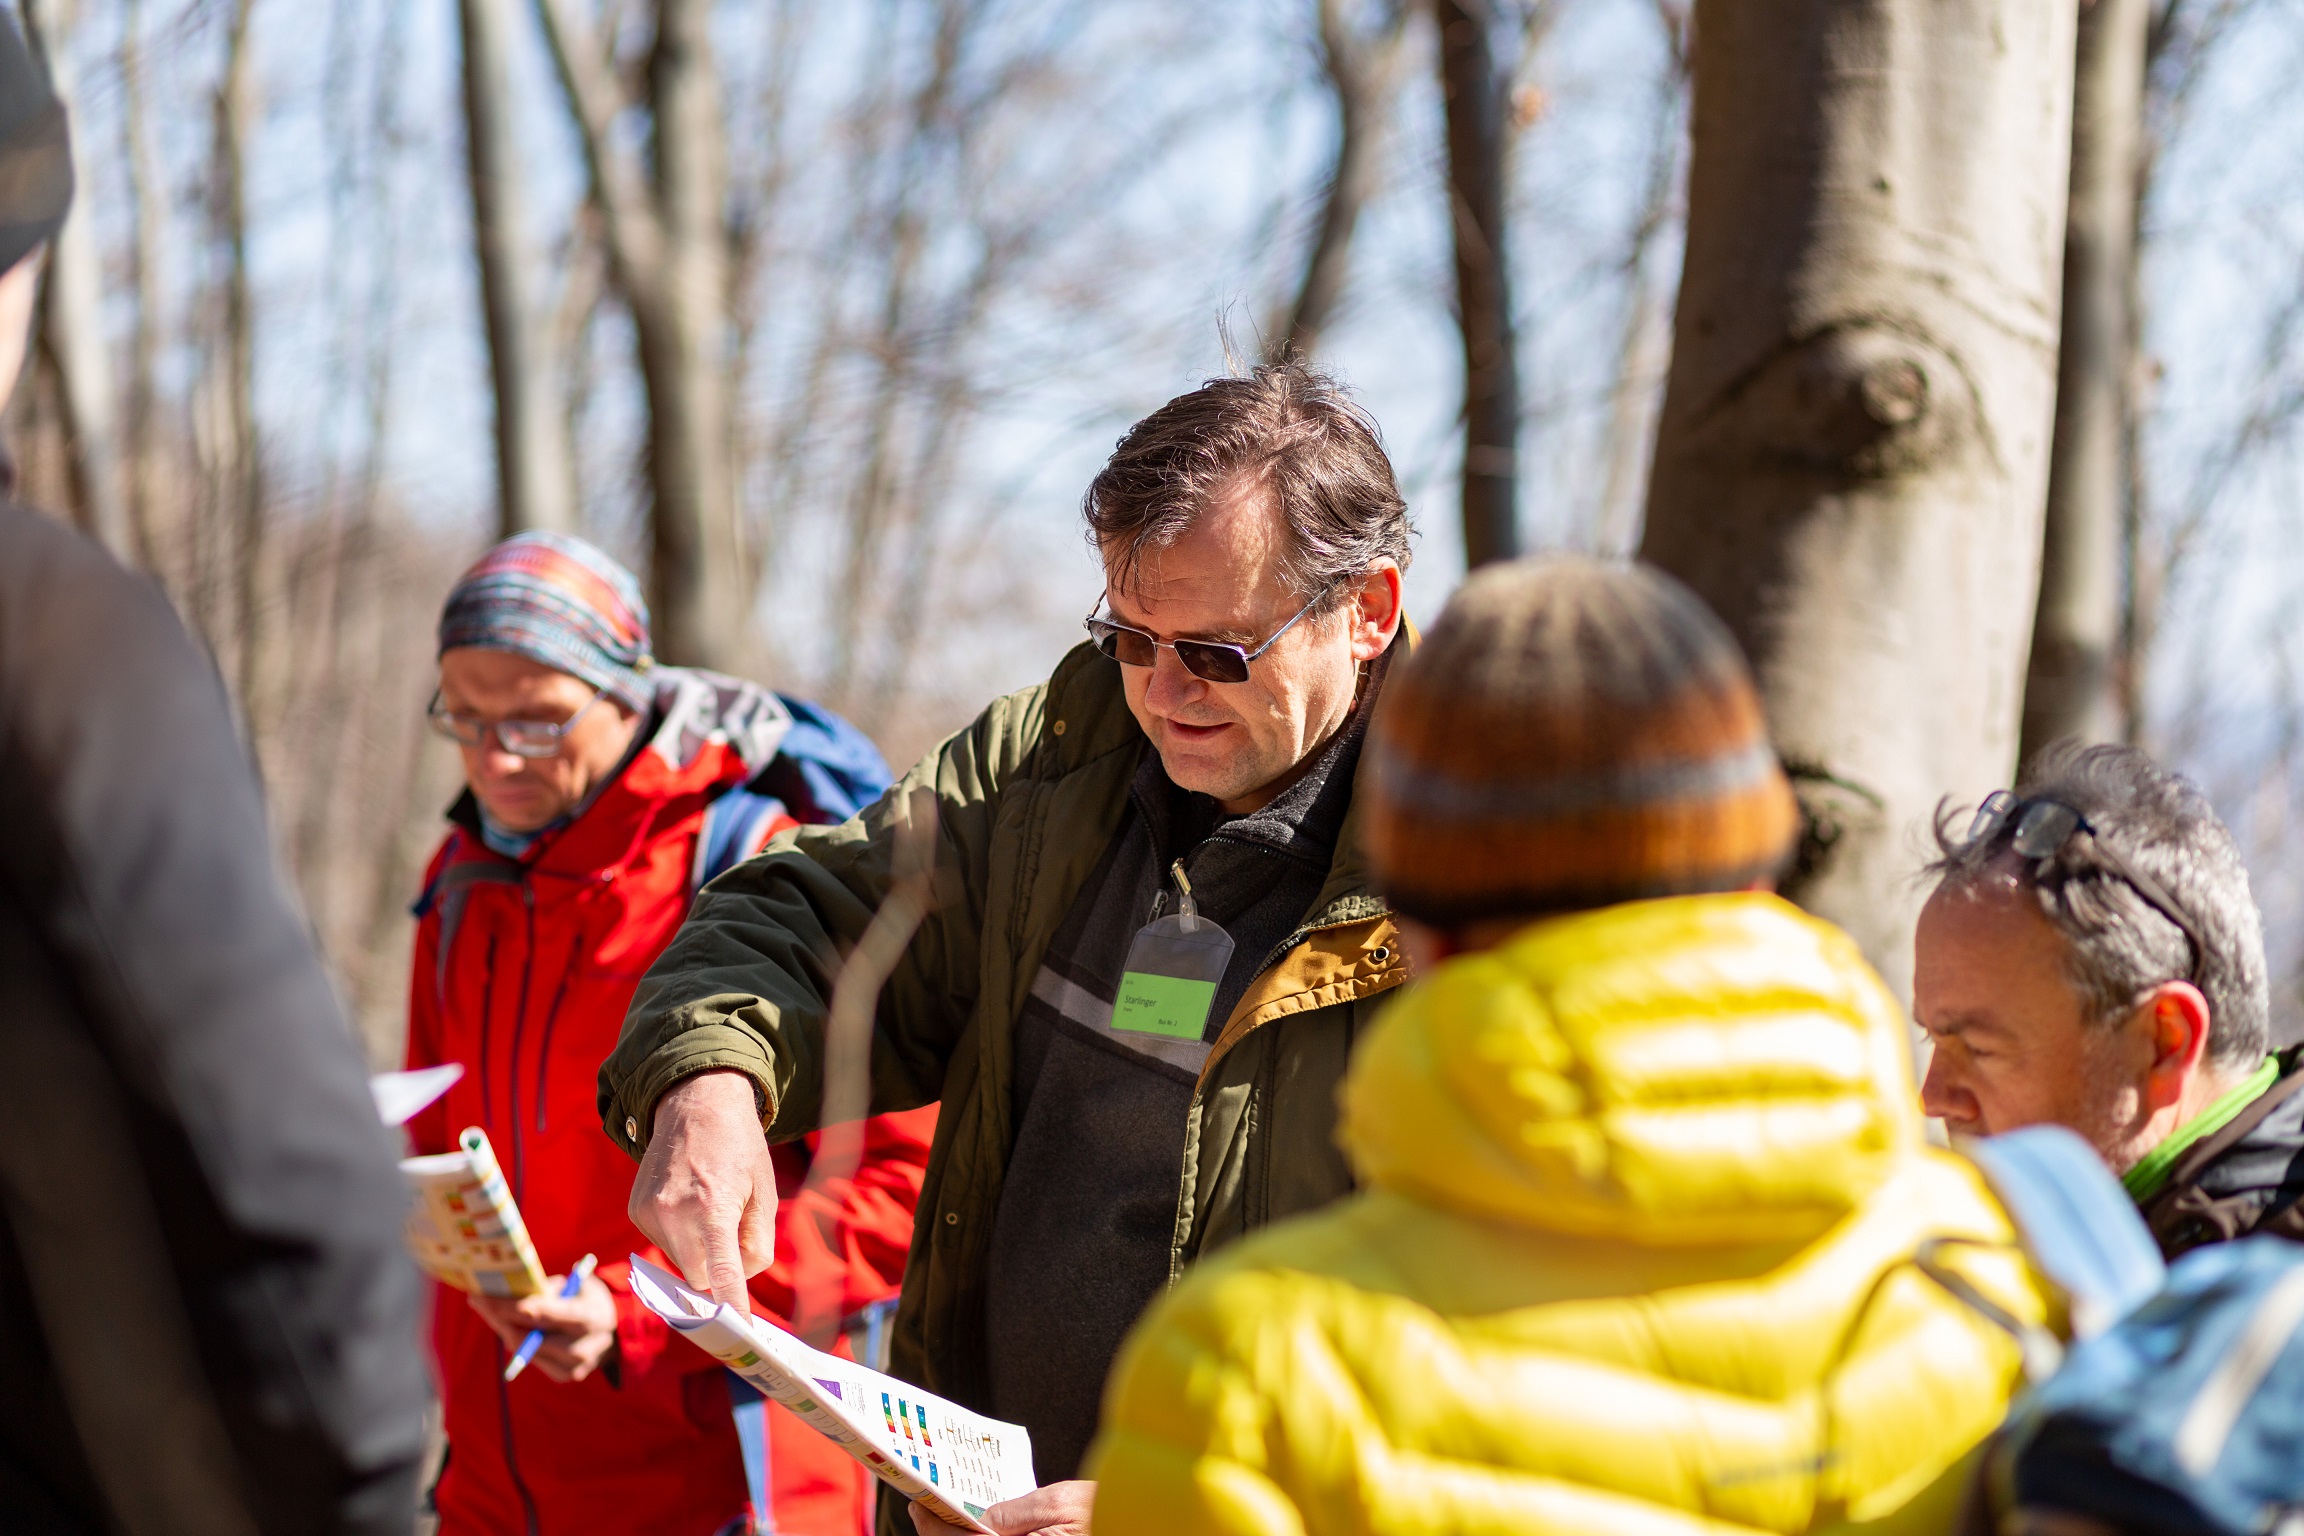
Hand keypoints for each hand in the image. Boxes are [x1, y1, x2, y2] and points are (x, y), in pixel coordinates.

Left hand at [469, 1272, 617, 1382]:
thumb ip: (548, 1289)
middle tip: (477, 1300)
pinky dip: (516, 1340)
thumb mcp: (578, 1284)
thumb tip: (510, 1287)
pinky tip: (504, 1324)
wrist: (617, 1331)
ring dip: (503, 1328)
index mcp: (589, 1318)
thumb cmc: (591, 1299)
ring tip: (486, 1308)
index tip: (486, 1296)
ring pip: (524, 1349)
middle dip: (499, 1317)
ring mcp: (573, 1367)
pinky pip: (530, 1357)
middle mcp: (582, 1348)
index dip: (511, 1306)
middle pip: (528, 1336)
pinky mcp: (564, 1376)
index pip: (544, 1314)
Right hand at [627, 1069, 778, 1307]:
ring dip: (697, 1250)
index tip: (739, 1333)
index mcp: (713, 1208)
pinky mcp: (635, 1210)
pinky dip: (679, 1236)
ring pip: (679, 1263)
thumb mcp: (765, 1193)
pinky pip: (662, 1244)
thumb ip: (757, 1244)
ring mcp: (649, 1213)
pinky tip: (687, 1203)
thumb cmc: (740, 1149)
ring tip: (708, 1206)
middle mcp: (674, 1213)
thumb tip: (739, 1280)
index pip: (722, 1275)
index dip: (732, 1307)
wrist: (695, 1104)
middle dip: (716, 1269)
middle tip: (731, 1233)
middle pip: (698, 1279)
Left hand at [910, 1481, 1093, 1535]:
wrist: (1141, 1523)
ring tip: (952, 1517)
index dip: (934, 1526)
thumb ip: (1016, 1512)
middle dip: (944, 1534)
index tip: (920, 1506)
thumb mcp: (1062, 1502)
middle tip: (927, 1510)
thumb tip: (980, 1516)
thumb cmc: (1109, 1514)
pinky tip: (986, 1527)